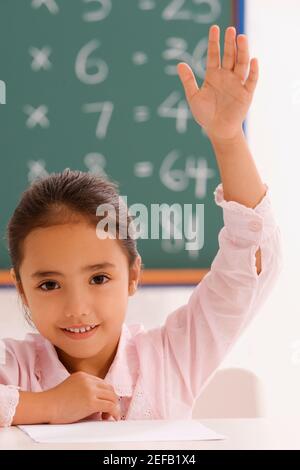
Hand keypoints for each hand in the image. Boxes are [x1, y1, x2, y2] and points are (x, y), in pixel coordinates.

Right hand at [45, 371, 120, 423]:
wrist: (46, 405)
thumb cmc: (54, 401)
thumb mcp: (71, 387)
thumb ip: (83, 389)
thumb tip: (95, 402)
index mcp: (83, 376)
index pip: (102, 383)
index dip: (106, 394)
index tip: (105, 403)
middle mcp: (88, 380)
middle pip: (109, 389)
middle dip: (112, 400)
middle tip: (108, 411)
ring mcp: (90, 390)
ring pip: (112, 396)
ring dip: (113, 406)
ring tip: (108, 416)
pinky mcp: (91, 402)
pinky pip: (110, 406)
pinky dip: (114, 412)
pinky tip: (112, 417)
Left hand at [177, 25, 257, 140]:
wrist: (218, 131)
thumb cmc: (205, 115)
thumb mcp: (193, 97)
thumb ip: (188, 80)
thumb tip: (179, 63)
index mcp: (213, 75)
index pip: (214, 55)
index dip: (214, 42)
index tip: (214, 28)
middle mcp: (226, 76)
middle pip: (230, 56)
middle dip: (230, 43)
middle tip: (230, 30)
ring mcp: (237, 84)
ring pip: (241, 64)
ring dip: (242, 51)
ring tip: (241, 38)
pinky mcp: (246, 94)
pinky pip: (251, 80)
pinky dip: (253, 71)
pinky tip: (253, 60)